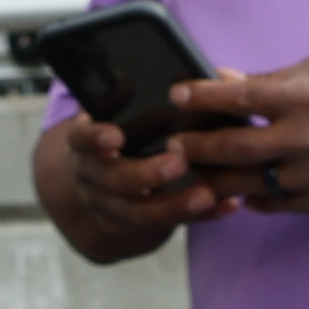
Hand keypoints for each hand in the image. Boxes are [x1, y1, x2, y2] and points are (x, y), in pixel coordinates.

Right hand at [34, 109, 233, 261]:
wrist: (96, 190)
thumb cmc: (113, 140)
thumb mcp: (105, 120)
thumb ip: (115, 102)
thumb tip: (129, 81)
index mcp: (84, 147)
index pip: (81, 140)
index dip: (94, 139)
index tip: (115, 136)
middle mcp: (94, 180)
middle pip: (114, 181)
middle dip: (145, 174)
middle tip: (178, 163)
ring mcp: (113, 208)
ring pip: (141, 214)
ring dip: (177, 205)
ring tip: (208, 194)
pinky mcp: (141, 227)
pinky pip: (172, 225)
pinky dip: (201, 216)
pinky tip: (227, 205)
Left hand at [166, 57, 308, 215]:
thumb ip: (268, 80)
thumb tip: (221, 79)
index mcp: (305, 97)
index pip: (238, 98)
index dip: (200, 98)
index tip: (176, 96)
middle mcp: (308, 138)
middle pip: (233, 149)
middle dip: (195, 147)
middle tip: (171, 146)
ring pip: (248, 184)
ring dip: (216, 179)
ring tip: (195, 172)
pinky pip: (275, 204)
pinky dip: (252, 197)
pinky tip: (237, 189)